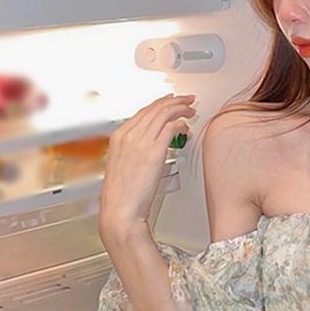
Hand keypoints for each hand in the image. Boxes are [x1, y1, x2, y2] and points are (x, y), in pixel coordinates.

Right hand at [99, 93, 196, 237]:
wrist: (120, 210)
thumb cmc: (122, 196)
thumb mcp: (123, 166)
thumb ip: (135, 152)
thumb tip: (150, 147)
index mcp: (119, 137)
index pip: (143, 112)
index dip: (159, 104)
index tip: (169, 101)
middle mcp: (129, 136)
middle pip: (155, 109)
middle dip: (174, 101)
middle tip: (186, 100)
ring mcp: (141, 142)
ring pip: (164, 114)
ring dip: (181, 109)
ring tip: (191, 110)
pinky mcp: (154, 151)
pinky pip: (171, 128)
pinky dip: (181, 123)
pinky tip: (186, 127)